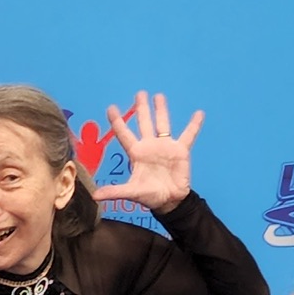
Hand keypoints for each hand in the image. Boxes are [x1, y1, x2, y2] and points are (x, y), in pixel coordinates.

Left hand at [92, 90, 202, 214]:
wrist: (169, 200)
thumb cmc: (149, 195)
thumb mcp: (131, 192)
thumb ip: (114, 191)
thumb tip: (94, 196)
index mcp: (136, 153)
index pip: (124, 134)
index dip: (118, 121)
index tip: (110, 107)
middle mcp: (150, 146)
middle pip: (144, 123)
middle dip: (141, 108)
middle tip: (139, 93)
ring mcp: (165, 146)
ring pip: (163, 124)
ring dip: (161, 110)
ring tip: (159, 96)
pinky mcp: (181, 150)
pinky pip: (189, 135)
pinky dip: (194, 125)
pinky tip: (199, 113)